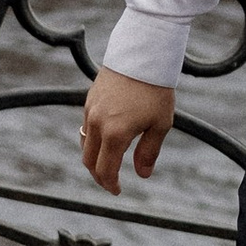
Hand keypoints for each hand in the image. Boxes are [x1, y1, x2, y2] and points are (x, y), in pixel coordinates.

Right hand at [80, 64, 175, 194]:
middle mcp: (98, 124)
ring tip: (108, 163)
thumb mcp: (160, 124)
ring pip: (84, 144)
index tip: (117, 191)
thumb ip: (149, 151)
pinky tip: (106, 140)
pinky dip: (92, 140)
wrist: (143, 55)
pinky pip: (86, 127)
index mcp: (115, 134)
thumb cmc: (156, 90)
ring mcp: (90, 111)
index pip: (106, 170)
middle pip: (89, 161)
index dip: (110, 184)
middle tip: (111, 182)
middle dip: (99, 175)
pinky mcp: (89, 100)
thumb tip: (142, 174)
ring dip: (93, 158)